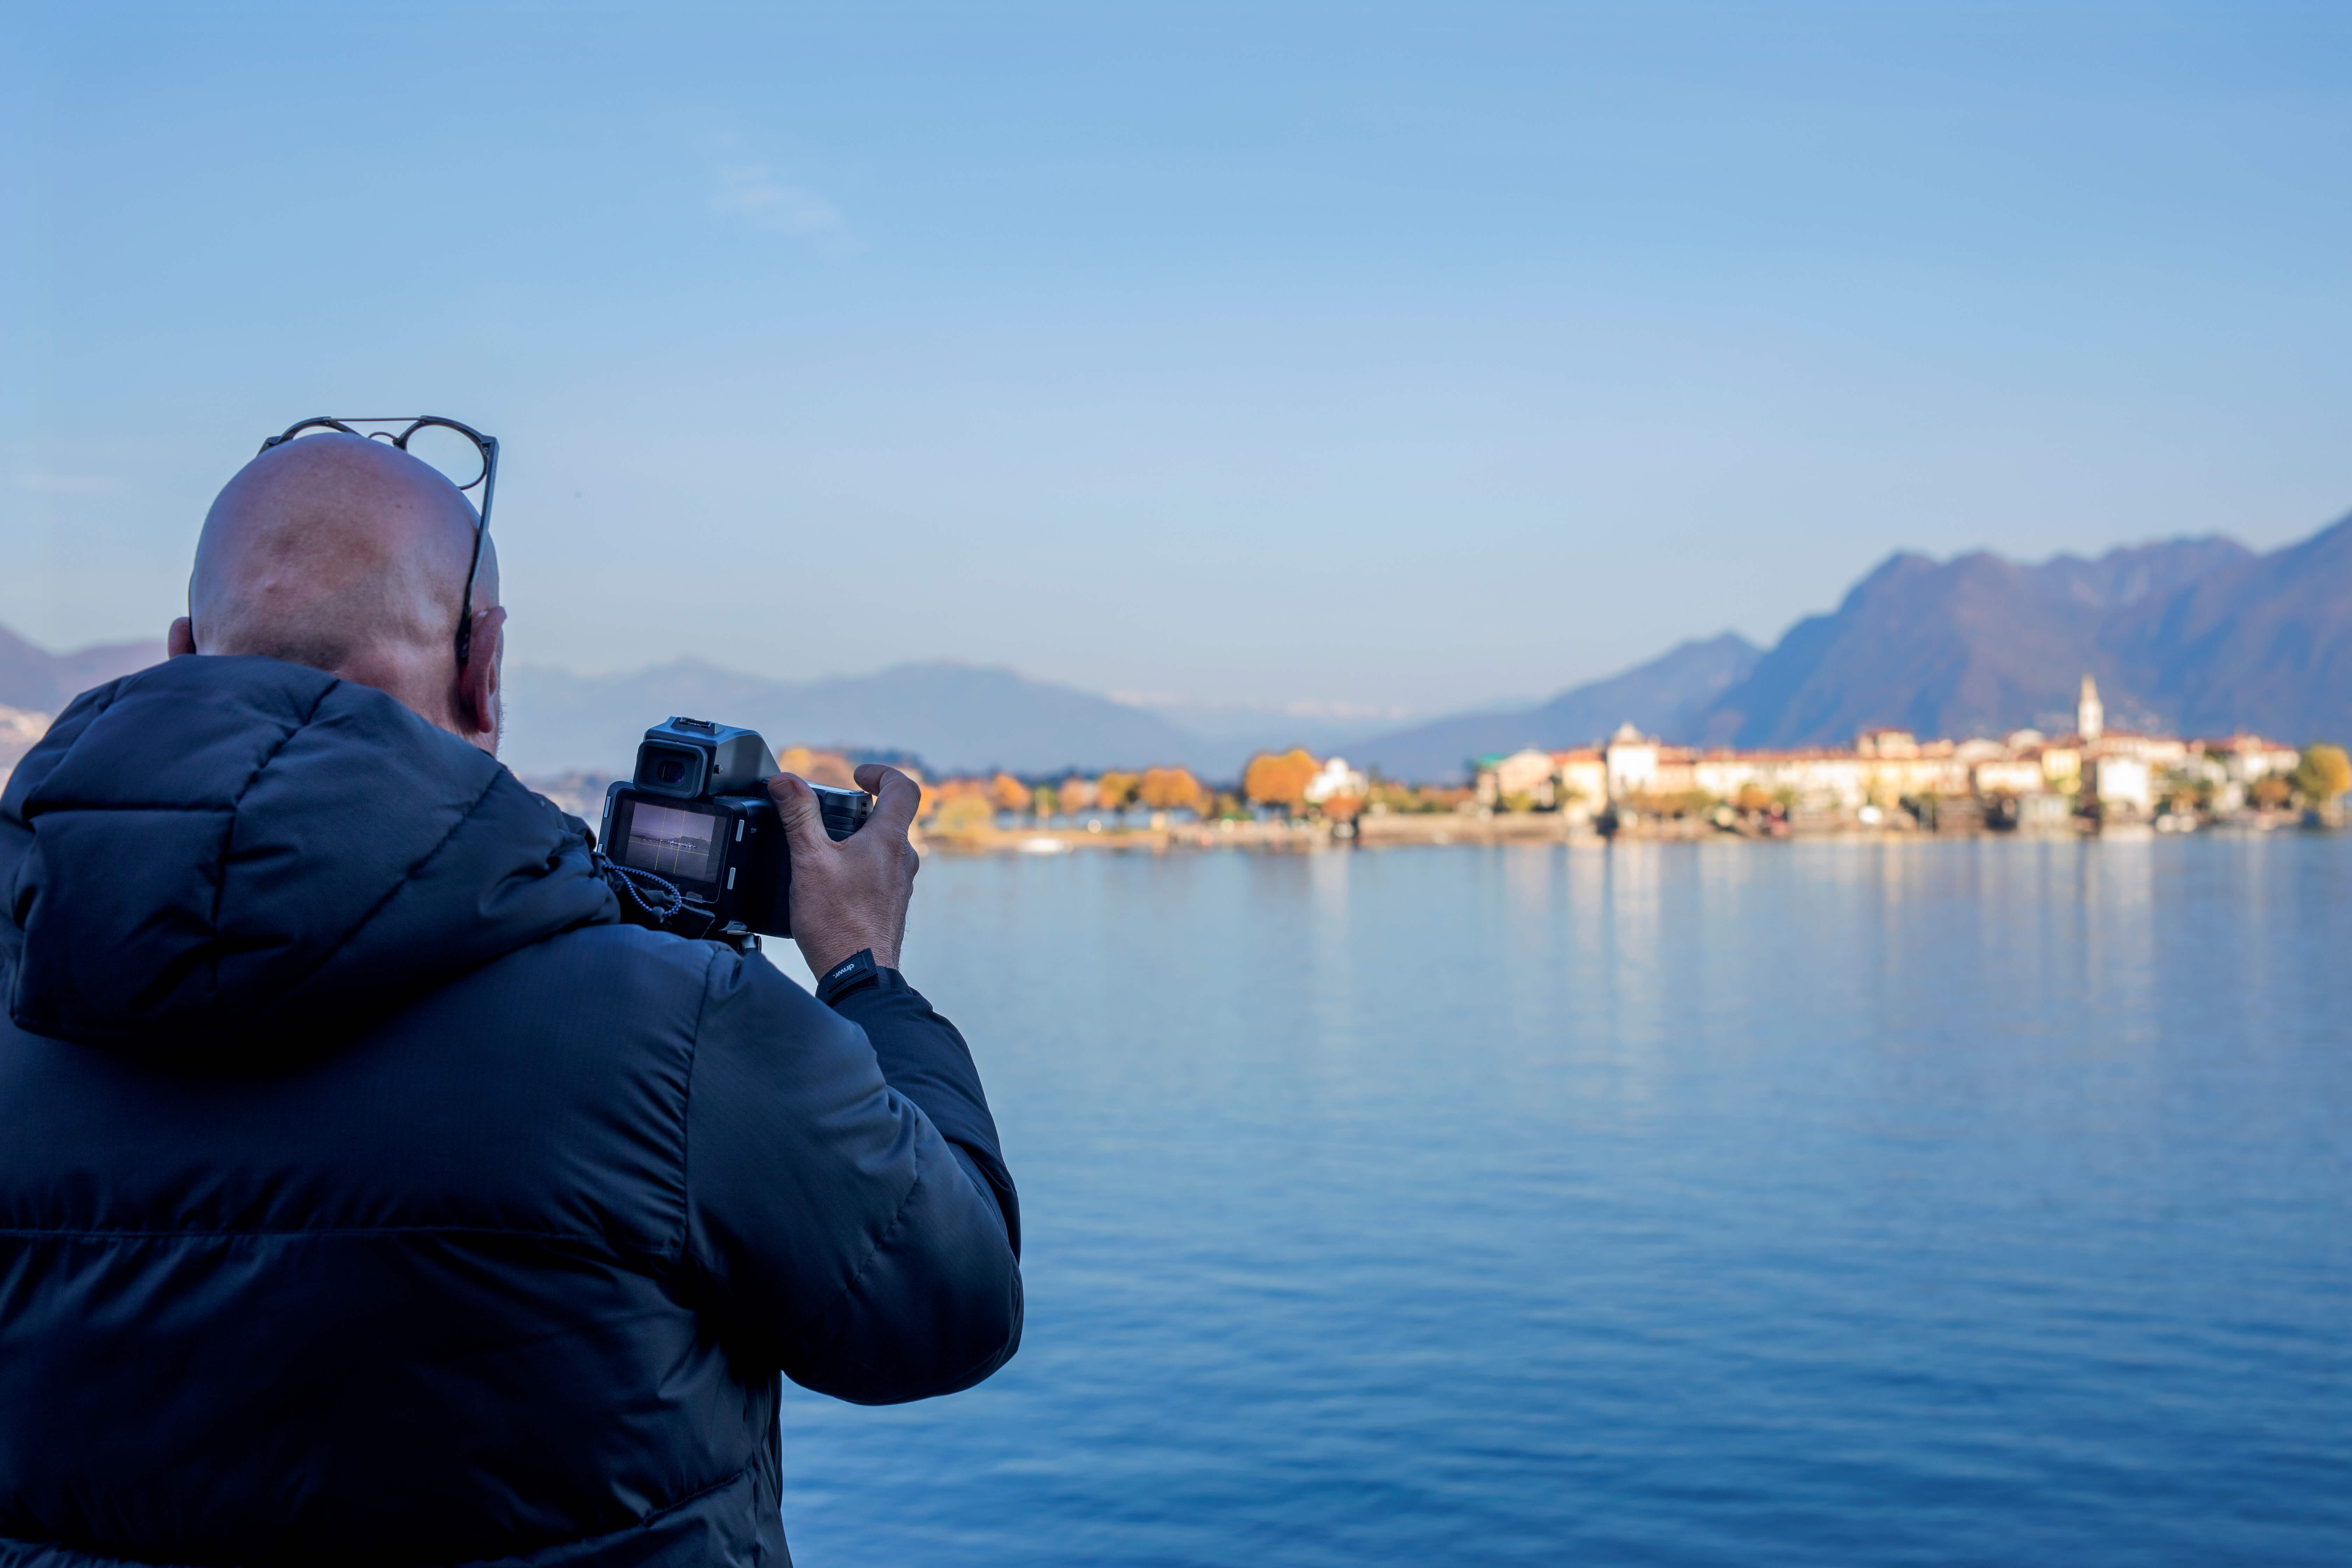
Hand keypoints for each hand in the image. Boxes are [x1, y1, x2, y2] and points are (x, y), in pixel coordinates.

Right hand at [768, 764, 921, 976]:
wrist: (859, 974)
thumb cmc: (837, 922)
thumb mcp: (809, 860)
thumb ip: (799, 816)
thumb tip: (785, 780)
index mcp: (889, 840)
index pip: (903, 788)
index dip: (882, 773)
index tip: (858, 775)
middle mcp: (903, 860)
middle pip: (891, 818)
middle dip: (861, 809)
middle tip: (831, 813)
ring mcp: (900, 884)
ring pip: (884, 848)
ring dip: (859, 840)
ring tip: (825, 850)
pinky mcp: (891, 906)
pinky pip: (880, 874)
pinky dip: (860, 866)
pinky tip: (832, 883)